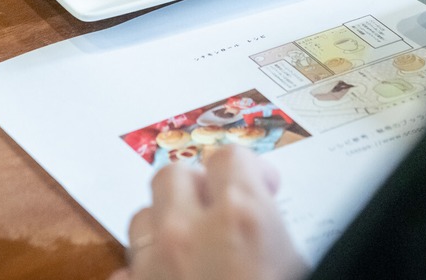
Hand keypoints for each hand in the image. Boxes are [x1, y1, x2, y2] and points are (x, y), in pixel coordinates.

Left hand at [110, 145, 307, 279]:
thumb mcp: (299, 261)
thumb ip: (273, 224)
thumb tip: (268, 207)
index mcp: (241, 218)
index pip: (232, 158)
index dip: (249, 170)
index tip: (262, 185)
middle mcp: (187, 234)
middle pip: (173, 175)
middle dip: (196, 187)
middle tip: (219, 209)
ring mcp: (151, 267)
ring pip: (142, 218)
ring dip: (165, 226)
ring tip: (191, 248)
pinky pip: (126, 270)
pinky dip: (144, 271)